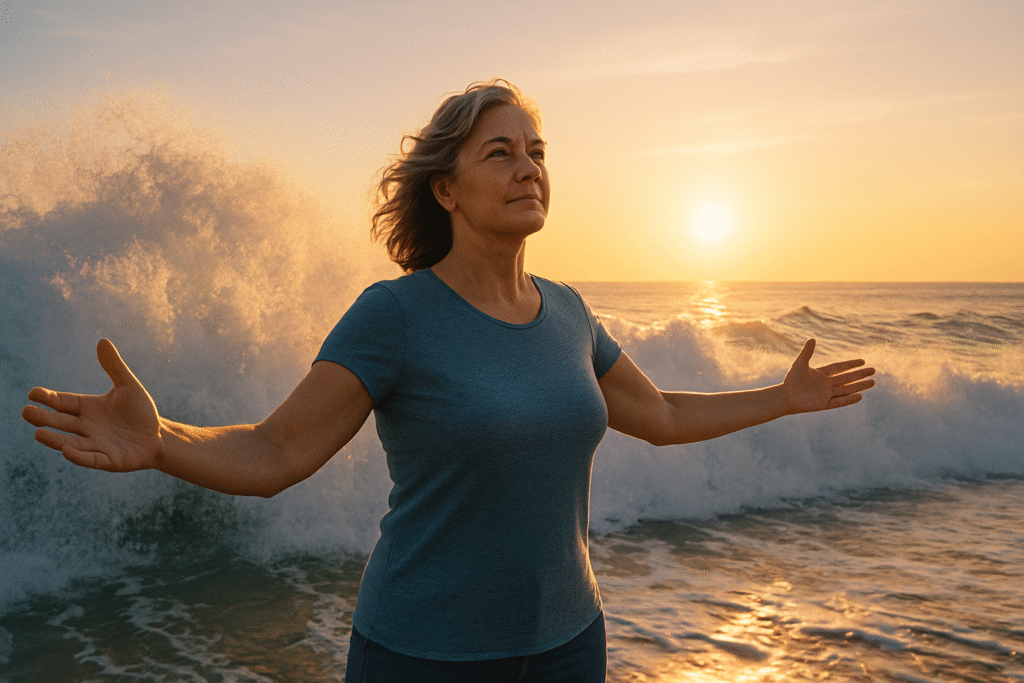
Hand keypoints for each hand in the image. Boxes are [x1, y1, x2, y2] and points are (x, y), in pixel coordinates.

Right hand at [22, 339, 161, 471]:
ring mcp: (95, 445)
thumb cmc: (140, 412)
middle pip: (61, 422)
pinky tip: (67, 451)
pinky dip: (79, 456)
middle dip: (44, 418)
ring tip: (39, 434)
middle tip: (26, 412)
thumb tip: (103, 340)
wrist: (158, 436)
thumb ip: (114, 367)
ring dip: (55, 440)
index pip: (63, 403)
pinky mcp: (108, 460)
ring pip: (70, 443)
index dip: (48, 398)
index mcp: (87, 408)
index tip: (33, 393)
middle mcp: (86, 427)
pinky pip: (91, 459)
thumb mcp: (128, 386)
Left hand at [783, 339, 875, 412]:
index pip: (839, 368)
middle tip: (873, 371)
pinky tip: (860, 396)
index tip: (863, 361)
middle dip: (860, 375)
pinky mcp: (825, 404)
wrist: (784, 397)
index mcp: (821, 374)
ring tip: (873, 382)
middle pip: (847, 378)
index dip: (850, 364)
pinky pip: (840, 402)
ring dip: (859, 386)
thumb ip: (807, 352)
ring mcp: (826, 394)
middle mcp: (826, 384)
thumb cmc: (791, 380)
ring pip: (847, 389)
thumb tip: (813, 338)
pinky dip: (849, 399)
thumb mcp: (800, 364)